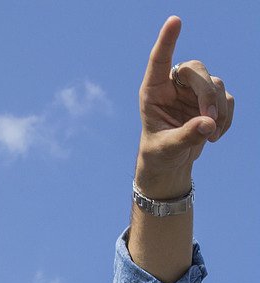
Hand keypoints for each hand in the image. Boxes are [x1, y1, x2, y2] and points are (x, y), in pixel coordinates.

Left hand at [136, 16, 233, 197]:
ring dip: (218, 110)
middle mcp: (173, 86)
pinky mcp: (210, 100)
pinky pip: (227, 99)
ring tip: (209, 136)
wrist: (170, 163)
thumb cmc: (158, 154)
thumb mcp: (166, 148)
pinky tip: (214, 136)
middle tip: (209, 120)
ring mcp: (193, 91)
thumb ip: (184, 136)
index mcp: (153, 91)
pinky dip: (226, 118)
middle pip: (197, 70)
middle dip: (207, 94)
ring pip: (216, 84)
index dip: (167, 40)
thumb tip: (208, 124)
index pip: (159, 60)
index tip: (174, 21)